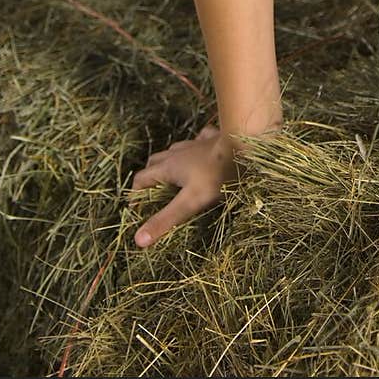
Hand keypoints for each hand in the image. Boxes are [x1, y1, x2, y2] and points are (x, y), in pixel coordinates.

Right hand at [130, 122, 237, 247]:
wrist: (243, 146)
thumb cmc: (216, 176)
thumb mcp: (190, 202)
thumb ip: (165, 219)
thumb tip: (138, 239)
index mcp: (168, 167)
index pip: (141, 179)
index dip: (135, 194)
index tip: (138, 209)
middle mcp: (178, 153)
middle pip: (154, 162)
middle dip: (150, 178)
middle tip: (154, 195)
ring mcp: (195, 143)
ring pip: (174, 150)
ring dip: (169, 162)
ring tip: (174, 176)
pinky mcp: (212, 138)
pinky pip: (198, 140)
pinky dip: (194, 148)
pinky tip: (200, 152)